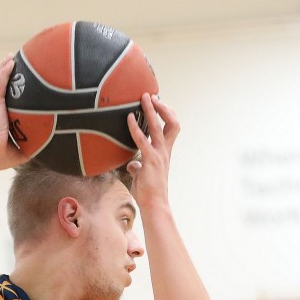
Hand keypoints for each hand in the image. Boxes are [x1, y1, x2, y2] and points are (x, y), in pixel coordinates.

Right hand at [0, 54, 29, 171]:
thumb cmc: (4, 157)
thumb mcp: (25, 148)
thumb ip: (35, 144)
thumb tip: (51, 147)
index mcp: (2, 118)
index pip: (6, 99)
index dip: (10, 88)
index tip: (18, 80)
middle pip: (1, 86)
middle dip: (6, 73)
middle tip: (13, 61)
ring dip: (4, 68)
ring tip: (10, 56)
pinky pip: (0, 85)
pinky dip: (4, 73)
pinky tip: (9, 62)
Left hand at [127, 93, 178, 207]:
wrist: (154, 204)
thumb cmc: (148, 192)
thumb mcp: (142, 176)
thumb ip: (138, 167)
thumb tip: (132, 164)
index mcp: (165, 152)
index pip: (171, 128)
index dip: (167, 114)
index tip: (159, 103)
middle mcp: (165, 151)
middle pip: (171, 122)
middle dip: (163, 107)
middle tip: (153, 95)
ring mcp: (159, 154)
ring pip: (158, 126)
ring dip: (151, 110)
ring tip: (145, 97)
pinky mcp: (149, 160)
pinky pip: (142, 140)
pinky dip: (135, 128)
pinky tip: (129, 118)